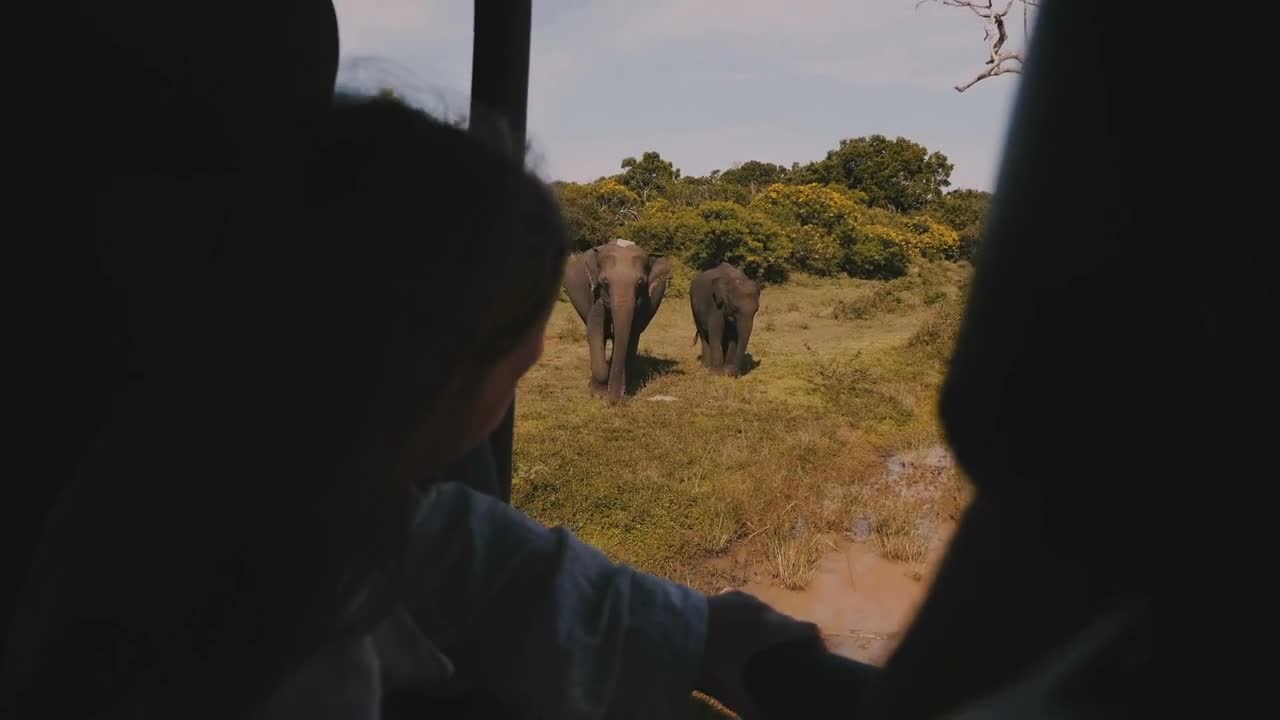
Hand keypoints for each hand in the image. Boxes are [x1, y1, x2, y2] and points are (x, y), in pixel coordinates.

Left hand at [696, 589, 821, 718]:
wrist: (670, 627)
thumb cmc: (705, 658)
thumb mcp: (728, 688)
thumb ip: (749, 708)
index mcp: (769, 629)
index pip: (807, 630)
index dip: (817, 644)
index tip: (817, 658)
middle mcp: (762, 609)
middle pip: (788, 621)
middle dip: (792, 638)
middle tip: (790, 658)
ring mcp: (744, 598)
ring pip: (768, 611)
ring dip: (772, 626)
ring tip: (765, 646)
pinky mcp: (728, 594)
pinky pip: (750, 605)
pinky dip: (752, 616)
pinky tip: (743, 629)